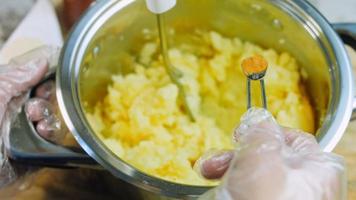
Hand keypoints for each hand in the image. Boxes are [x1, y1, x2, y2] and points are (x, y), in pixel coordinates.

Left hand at [0, 46, 60, 188]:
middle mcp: (13, 114)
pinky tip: (42, 131)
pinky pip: (53, 141)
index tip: (46, 78)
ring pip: (51, 118)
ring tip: (36, 118)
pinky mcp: (32, 153)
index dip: (43, 78)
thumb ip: (16, 75)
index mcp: (4, 96)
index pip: (30, 82)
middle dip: (46, 98)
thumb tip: (42, 61)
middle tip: (36, 100)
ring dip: (48, 115)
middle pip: (44, 99)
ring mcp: (23, 134)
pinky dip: (51, 133)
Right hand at [197, 108, 345, 199]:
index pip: (295, 138)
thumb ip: (260, 129)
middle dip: (236, 154)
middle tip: (214, 161)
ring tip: (207, 174)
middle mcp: (305, 188)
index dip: (265, 131)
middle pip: (270, 157)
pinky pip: (249, 194)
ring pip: (255, 177)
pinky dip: (231, 188)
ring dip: (228, 170)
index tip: (240, 132)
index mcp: (318, 169)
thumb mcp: (261, 154)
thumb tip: (256, 118)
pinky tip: (218, 190)